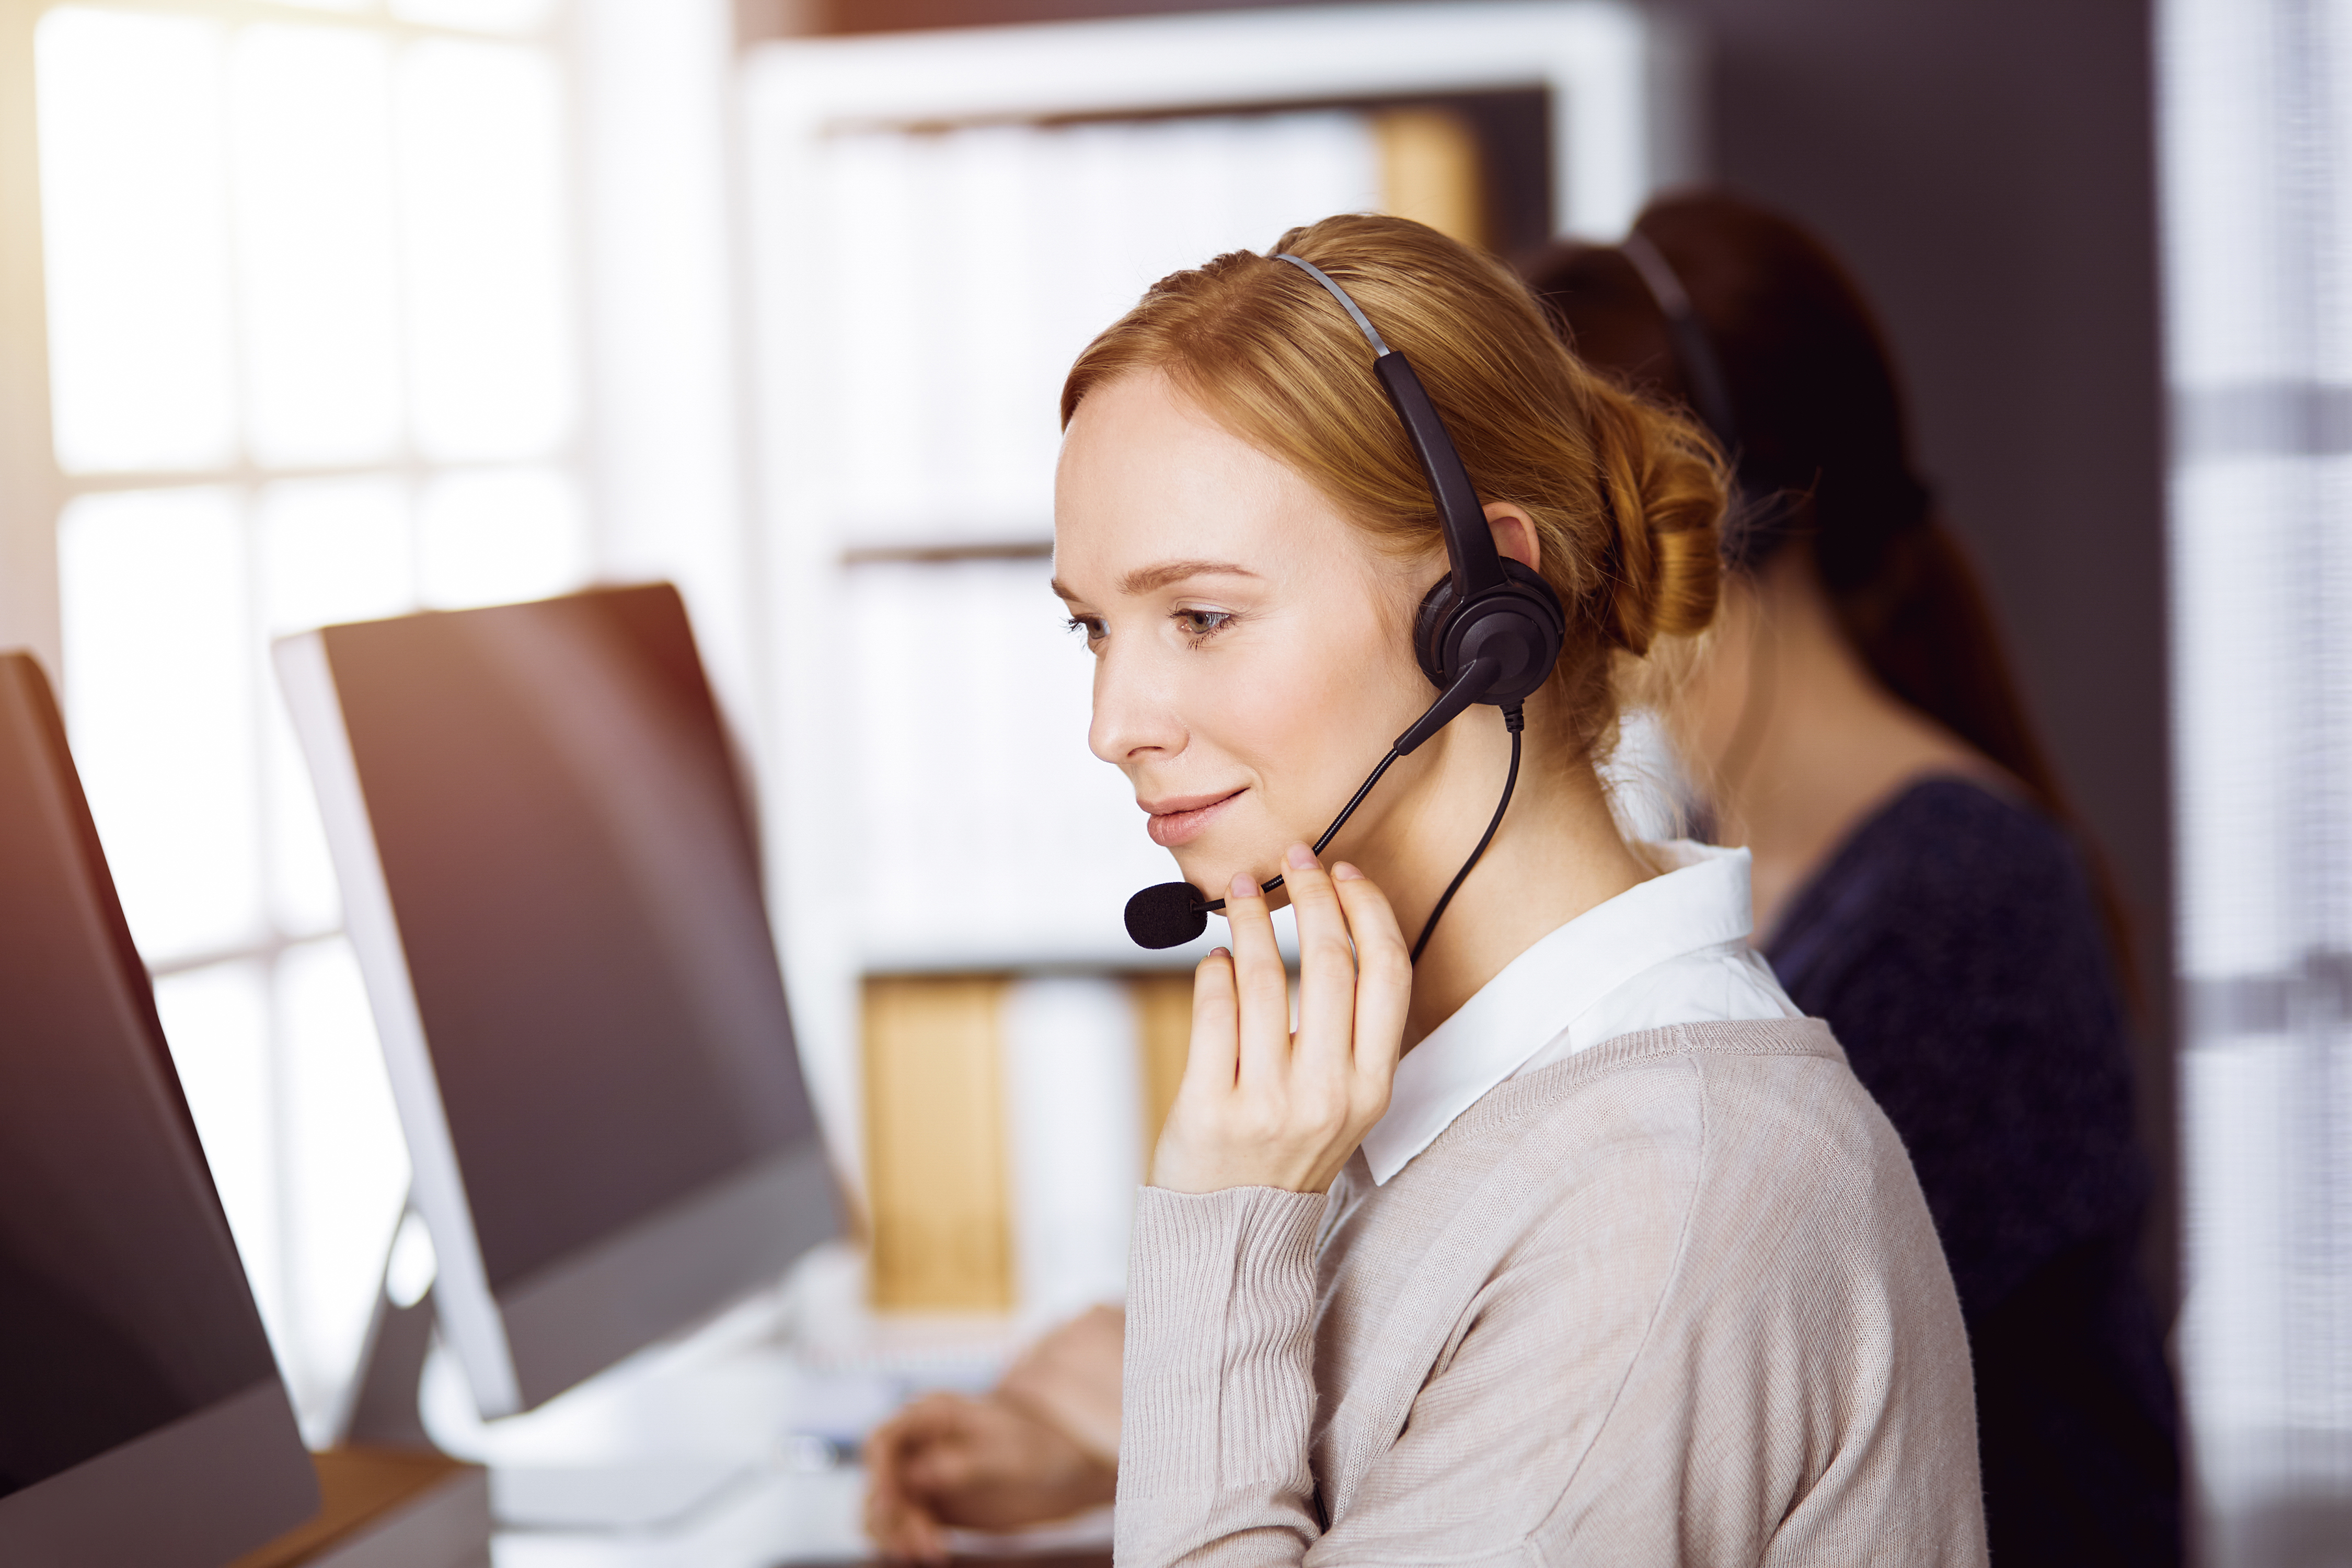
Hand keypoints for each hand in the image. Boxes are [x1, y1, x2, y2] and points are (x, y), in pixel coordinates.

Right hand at [862, 1390, 1116, 1561]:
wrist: (1061, 1469)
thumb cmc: (1038, 1448)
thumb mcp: (1006, 1453)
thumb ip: (961, 1461)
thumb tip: (915, 1474)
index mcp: (932, 1414)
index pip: (882, 1441)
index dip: (878, 1476)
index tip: (892, 1508)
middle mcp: (918, 1441)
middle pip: (879, 1480)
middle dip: (894, 1516)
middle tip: (925, 1545)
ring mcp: (920, 1472)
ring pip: (884, 1507)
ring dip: (896, 1533)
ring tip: (931, 1552)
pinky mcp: (928, 1501)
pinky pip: (899, 1523)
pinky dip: (905, 1540)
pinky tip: (930, 1552)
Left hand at [1149, 845, 1410, 1194]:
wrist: (1233, 1236)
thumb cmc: (1285, 1155)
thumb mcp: (1343, 1104)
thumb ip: (1347, 1033)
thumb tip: (1332, 928)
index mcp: (1372, 1087)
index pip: (1387, 975)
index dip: (1368, 910)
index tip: (1345, 872)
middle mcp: (1328, 1094)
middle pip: (1330, 963)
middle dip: (1311, 895)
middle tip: (1292, 861)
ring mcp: (1268, 1103)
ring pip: (1263, 978)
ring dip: (1248, 921)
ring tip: (1238, 894)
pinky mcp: (1210, 1110)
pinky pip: (1213, 1013)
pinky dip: (1211, 972)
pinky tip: (1213, 960)